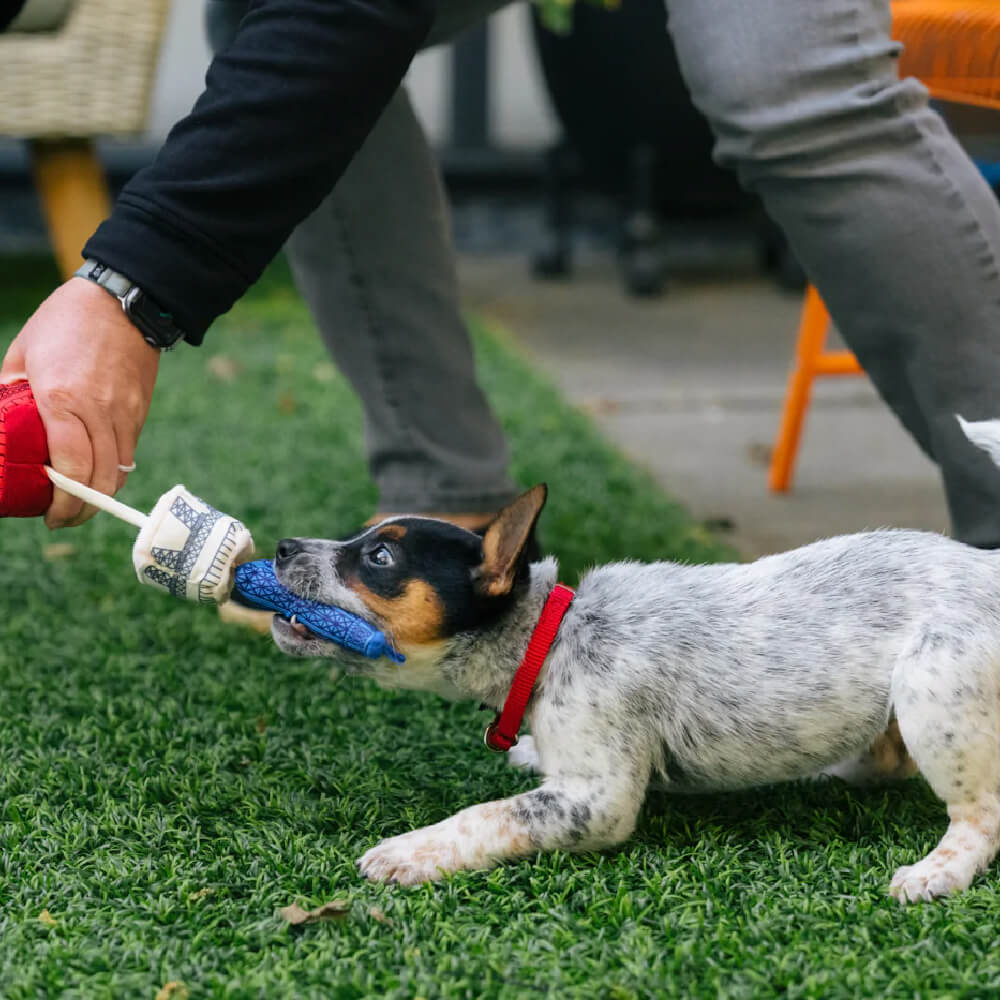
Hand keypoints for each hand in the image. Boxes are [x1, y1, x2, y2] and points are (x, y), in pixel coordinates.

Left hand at [0, 278, 159, 527]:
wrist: (124, 302)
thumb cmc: (65, 322)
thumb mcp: (23, 354)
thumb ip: (12, 393)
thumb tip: (1, 424)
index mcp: (63, 399)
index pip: (72, 468)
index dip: (64, 502)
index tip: (50, 516)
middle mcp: (100, 412)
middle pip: (101, 480)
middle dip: (83, 510)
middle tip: (63, 518)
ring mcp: (125, 413)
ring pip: (119, 471)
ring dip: (101, 494)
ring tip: (80, 501)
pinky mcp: (139, 411)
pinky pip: (128, 453)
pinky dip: (113, 470)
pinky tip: (97, 471)